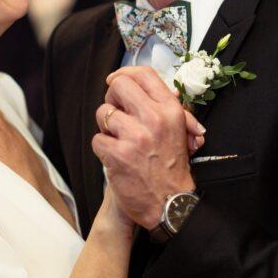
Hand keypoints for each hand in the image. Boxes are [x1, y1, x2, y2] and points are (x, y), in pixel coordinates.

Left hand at [92, 66, 203, 229]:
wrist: (170, 204)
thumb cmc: (172, 167)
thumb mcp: (180, 132)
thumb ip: (170, 108)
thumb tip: (168, 87)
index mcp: (170, 110)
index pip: (144, 74)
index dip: (125, 73)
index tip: (115, 80)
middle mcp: (154, 118)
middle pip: (118, 86)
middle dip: (112, 98)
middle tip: (117, 113)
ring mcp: (135, 136)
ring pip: (103, 113)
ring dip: (106, 127)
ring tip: (119, 140)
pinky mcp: (118, 154)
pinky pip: (97, 139)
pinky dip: (103, 148)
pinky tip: (115, 157)